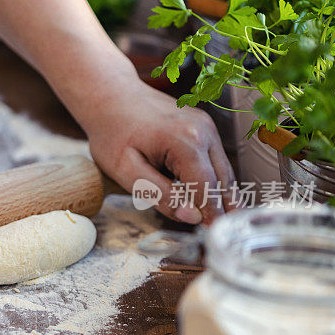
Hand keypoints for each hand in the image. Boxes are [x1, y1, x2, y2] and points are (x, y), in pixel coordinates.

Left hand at [79, 78, 235, 224]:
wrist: (110, 96)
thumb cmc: (112, 132)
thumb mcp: (126, 171)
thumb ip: (159, 195)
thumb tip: (191, 216)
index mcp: (186, 142)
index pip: (206, 188)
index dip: (211, 215)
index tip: (213, 237)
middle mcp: (203, 131)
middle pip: (222, 179)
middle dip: (223, 208)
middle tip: (223, 235)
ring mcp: (206, 125)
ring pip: (223, 169)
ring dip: (223, 195)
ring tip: (223, 222)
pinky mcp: (203, 126)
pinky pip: (214, 158)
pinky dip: (214, 178)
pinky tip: (212, 197)